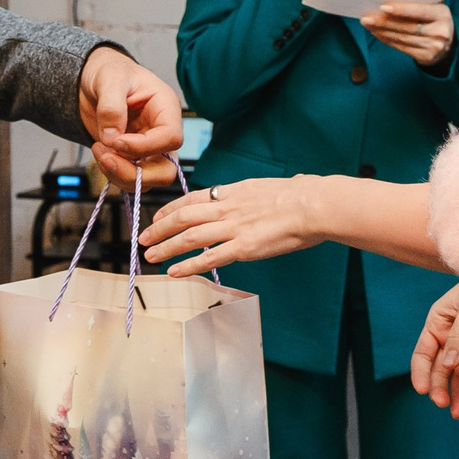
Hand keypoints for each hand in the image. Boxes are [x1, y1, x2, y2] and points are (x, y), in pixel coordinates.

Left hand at [80, 46, 184, 184]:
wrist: (91, 81)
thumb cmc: (108, 71)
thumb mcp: (109, 78)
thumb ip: (112, 106)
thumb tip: (112, 137)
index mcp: (165, 108)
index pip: (171, 138)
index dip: (144, 146)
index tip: (116, 141)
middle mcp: (160, 132)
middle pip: (166, 169)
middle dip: (135, 172)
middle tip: (107, 157)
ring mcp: (146, 148)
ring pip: (147, 179)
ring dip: (120, 174)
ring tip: (99, 151)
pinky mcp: (131, 158)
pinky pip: (130, 178)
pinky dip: (112, 173)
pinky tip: (99, 152)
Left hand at [138, 177, 325, 274]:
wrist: (314, 204)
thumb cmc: (301, 195)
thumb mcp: (269, 187)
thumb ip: (256, 193)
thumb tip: (262, 191)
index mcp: (234, 192)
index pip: (193, 198)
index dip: (171, 208)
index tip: (158, 216)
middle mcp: (228, 208)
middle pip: (184, 216)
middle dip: (159, 228)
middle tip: (143, 237)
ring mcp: (235, 228)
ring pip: (190, 237)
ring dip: (166, 246)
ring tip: (150, 255)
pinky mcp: (245, 248)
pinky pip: (210, 258)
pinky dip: (189, 265)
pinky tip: (174, 272)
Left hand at [360, 0, 453, 68]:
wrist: (448, 44)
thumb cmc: (434, 19)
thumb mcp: (433, 8)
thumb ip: (418, 2)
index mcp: (443, 14)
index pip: (420, 11)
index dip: (401, 10)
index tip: (383, 7)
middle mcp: (440, 32)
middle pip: (407, 27)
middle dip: (385, 22)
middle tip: (367, 17)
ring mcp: (433, 47)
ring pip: (402, 38)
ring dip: (382, 31)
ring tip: (368, 24)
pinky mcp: (425, 57)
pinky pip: (401, 47)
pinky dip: (387, 39)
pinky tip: (377, 33)